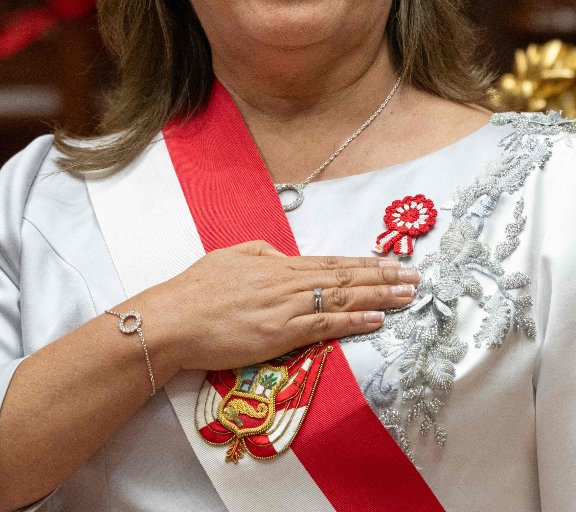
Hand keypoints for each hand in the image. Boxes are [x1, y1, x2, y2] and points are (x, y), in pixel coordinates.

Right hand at [133, 240, 416, 376]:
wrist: (172, 320)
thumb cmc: (193, 292)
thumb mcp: (227, 258)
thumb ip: (260, 255)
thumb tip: (285, 259)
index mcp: (274, 265)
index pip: (329, 263)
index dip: (363, 263)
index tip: (390, 263)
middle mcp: (286, 282)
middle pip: (344, 278)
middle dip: (383, 277)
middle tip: (416, 277)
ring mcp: (285, 308)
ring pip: (342, 299)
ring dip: (379, 296)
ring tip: (408, 294)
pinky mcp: (281, 332)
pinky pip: (326, 325)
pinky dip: (354, 321)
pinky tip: (378, 319)